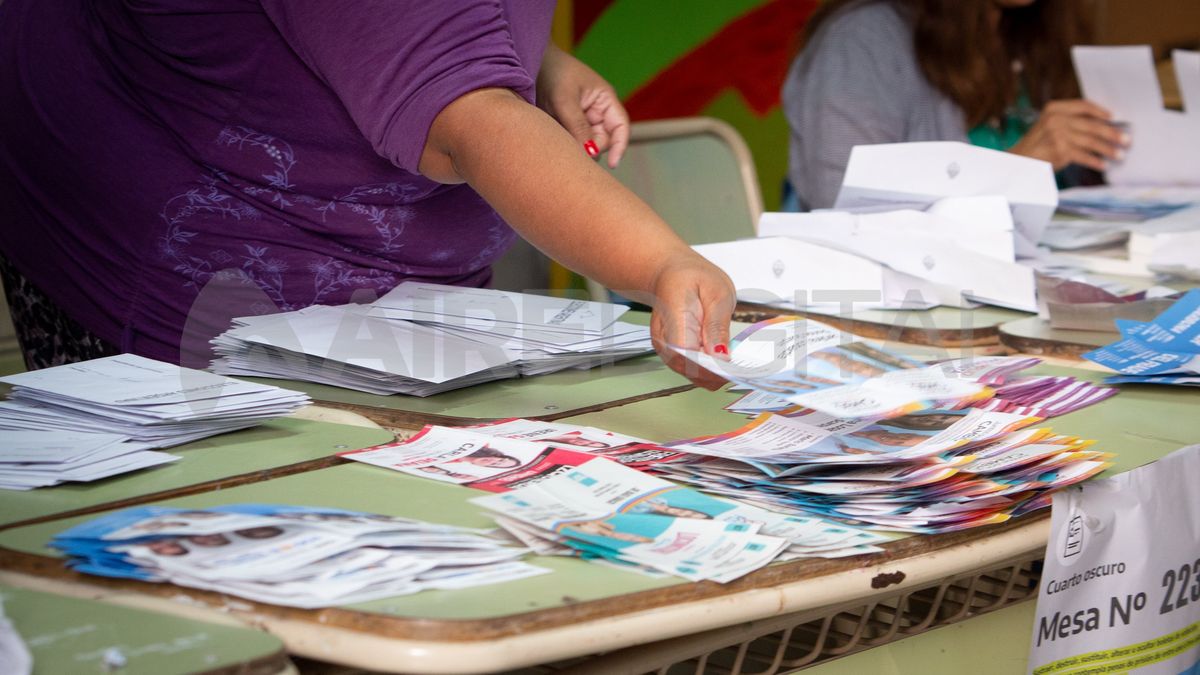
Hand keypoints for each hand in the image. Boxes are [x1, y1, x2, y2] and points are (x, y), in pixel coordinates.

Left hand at [537, 44, 629, 167]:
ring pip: (587, 145)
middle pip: (603, 141)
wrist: (528, 64)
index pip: (620, 128)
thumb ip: (578, 127)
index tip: (613, 164)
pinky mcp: (568, 126)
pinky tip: (554, 141)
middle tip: (571, 149)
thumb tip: (591, 153)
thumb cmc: (551, 73)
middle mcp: (597, 112)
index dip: (620, 147)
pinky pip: (572, 143)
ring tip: (559, 140)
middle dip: (591, 148)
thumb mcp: (564, 100)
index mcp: (605, 100)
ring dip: (577, 148)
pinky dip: (566, 145)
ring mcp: (583, 120)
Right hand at [646, 252, 735, 389]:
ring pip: (692, 374)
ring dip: (714, 373)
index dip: (712, 367)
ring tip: (733, 361)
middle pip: (690, 370)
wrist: (671, 274)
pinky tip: (722, 360)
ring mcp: (666, 349)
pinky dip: (708, 369)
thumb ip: (717, 325)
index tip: (733, 367)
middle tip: (741, 365)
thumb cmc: (691, 277)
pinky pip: (692, 370)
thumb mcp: (716, 292)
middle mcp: (664, 339)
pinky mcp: (673, 354)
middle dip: (716, 372)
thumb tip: (721, 355)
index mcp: (674, 318)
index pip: (689, 355)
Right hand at [1009, 99, 1128, 171]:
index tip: (1114, 117)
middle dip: (1112, 133)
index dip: (1101, 111)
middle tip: (1126, 140)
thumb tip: (1103, 125)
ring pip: (1091, 141)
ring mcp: (1057, 135)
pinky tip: (1103, 165)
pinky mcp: (1059, 151)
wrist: (1017, 162)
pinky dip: (1095, 161)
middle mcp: (1055, 119)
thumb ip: (1070, 121)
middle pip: (1091, 125)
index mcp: (1054, 108)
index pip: (1083, 105)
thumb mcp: (1049, 125)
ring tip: (1119, 155)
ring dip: (1108, 149)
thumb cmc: (1037, 145)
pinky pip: (1084, 156)